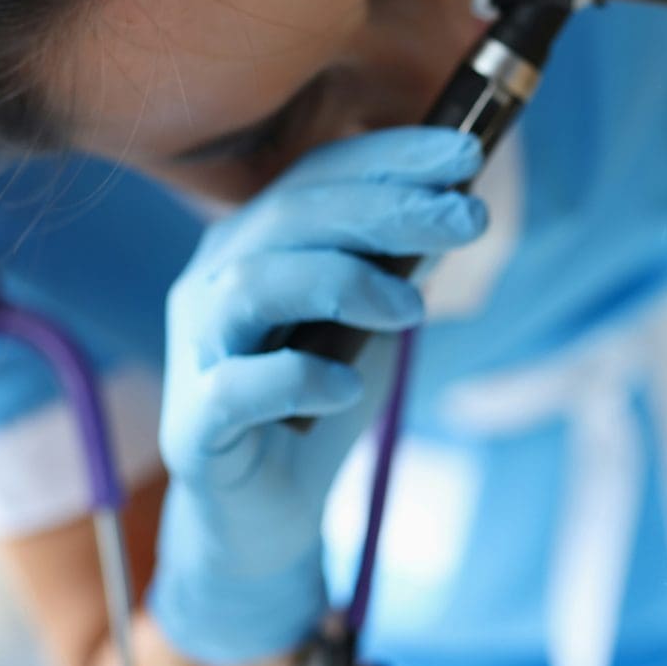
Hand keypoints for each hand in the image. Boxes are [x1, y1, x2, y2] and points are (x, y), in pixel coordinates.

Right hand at [148, 128, 485, 665]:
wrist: (268, 514)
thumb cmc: (317, 403)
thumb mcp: (370, 321)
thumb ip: (396, 264)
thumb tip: (455, 201)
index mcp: (254, 245)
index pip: (318, 176)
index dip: (391, 156)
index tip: (467, 151)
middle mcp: (214, 283)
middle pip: (293, 217)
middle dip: (390, 207)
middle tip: (469, 218)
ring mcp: (197, 352)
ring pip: (252, 284)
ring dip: (345, 281)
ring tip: (413, 310)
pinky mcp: (197, 425)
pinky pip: (236, 387)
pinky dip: (297, 377)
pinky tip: (345, 385)